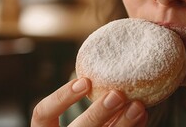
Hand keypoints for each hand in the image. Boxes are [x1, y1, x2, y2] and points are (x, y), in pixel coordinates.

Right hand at [31, 78, 147, 126]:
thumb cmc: (86, 123)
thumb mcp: (79, 115)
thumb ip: (89, 95)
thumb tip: (115, 64)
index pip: (43, 114)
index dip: (61, 97)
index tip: (85, 80)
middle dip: (97, 113)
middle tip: (117, 94)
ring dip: (123, 123)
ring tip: (138, 106)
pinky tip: (143, 116)